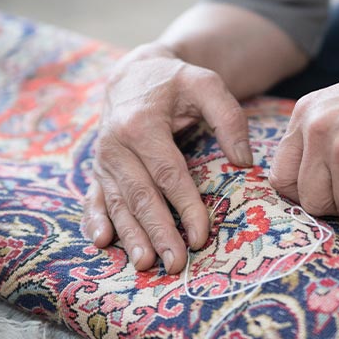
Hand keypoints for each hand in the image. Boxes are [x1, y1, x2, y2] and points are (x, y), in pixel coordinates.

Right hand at [82, 42, 252, 272]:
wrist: (134, 75)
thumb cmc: (175, 82)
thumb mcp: (206, 84)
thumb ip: (229, 118)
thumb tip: (243, 160)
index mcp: (141, 124)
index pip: (168, 174)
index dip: (186, 207)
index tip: (202, 236)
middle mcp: (115, 144)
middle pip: (141, 195)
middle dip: (159, 232)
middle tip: (176, 264)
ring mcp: (103, 159)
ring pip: (118, 202)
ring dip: (131, 235)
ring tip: (144, 264)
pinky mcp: (97, 169)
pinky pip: (94, 197)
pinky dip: (95, 220)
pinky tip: (101, 242)